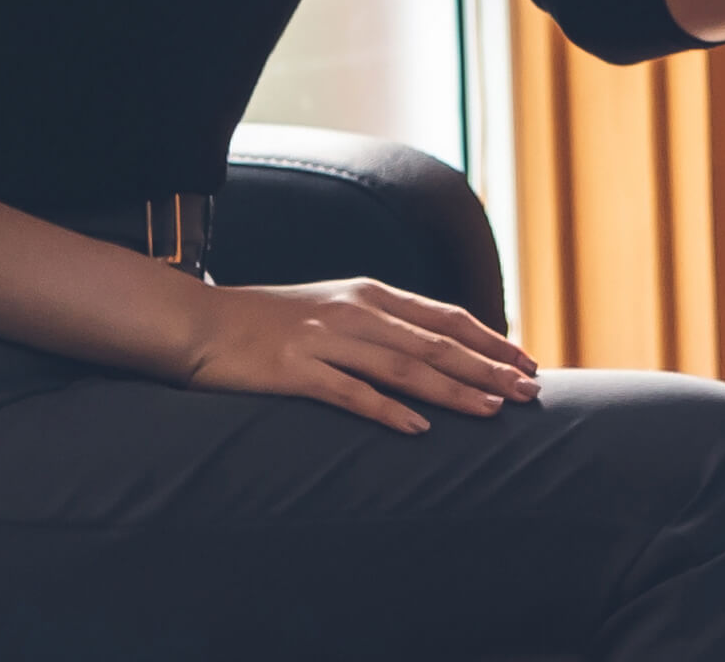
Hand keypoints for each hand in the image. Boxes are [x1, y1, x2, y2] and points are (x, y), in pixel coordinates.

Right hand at [179, 278, 542, 434]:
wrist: (195, 322)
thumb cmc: (266, 323)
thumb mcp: (332, 310)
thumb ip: (380, 325)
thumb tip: (433, 349)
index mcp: (369, 295)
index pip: (446, 317)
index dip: (491, 340)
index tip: (527, 362)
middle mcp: (354, 312)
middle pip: (436, 343)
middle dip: (488, 368)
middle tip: (529, 392)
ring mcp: (323, 339)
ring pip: (404, 367)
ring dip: (454, 390)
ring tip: (493, 410)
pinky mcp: (293, 368)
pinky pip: (349, 392)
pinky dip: (387, 410)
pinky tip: (419, 428)